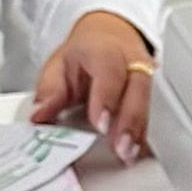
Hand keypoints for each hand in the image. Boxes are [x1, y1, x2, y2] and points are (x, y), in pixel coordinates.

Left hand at [30, 7, 154, 165]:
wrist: (109, 35)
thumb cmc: (85, 53)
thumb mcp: (58, 66)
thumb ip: (50, 91)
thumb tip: (39, 115)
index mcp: (103, 50)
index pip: (109, 72)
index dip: (107, 99)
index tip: (101, 124)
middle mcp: (130, 60)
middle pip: (137, 88)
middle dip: (129, 121)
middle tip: (120, 148)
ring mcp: (145, 73)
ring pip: (148, 101)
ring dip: (139, 131)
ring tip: (128, 155)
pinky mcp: (152, 89)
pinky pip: (151, 111)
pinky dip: (143, 133)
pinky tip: (137, 150)